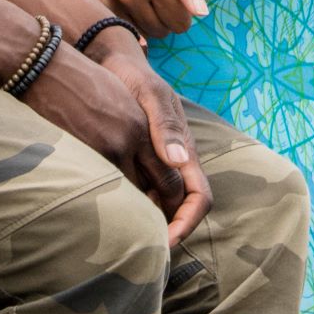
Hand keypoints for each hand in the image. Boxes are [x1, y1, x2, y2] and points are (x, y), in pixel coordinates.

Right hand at [12, 0, 207, 37]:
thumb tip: (199, 11)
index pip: (181, 21)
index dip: (182, 12)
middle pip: (161, 31)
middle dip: (164, 17)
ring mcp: (108, 1)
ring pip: (140, 34)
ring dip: (145, 21)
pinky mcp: (92, 5)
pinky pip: (118, 29)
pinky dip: (125, 22)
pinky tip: (122, 0)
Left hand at [87, 33, 212, 243]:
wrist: (113, 64)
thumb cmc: (132, 78)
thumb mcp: (149, 97)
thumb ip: (164, 126)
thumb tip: (179, 161)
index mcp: (185, 149)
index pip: (199, 197)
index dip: (187, 223)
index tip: (165, 242)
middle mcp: (177, 160)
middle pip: (182, 207)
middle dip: (169, 231)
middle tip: (141, 249)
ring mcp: (160, 161)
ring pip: (164, 203)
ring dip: (153, 221)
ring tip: (127, 237)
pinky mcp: (142, 160)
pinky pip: (146, 191)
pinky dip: (138, 207)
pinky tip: (117, 212)